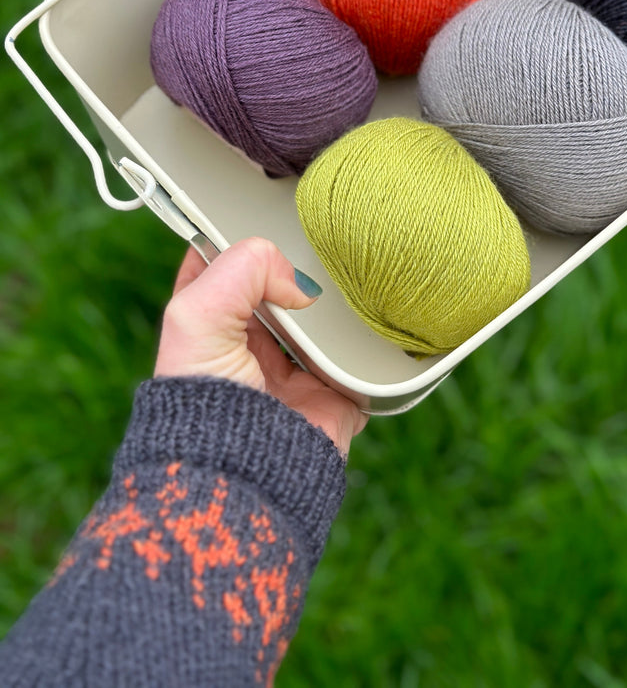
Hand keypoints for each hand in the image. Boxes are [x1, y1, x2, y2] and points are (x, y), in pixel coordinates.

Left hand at [155, 237, 366, 454]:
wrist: (245, 473)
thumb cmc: (205, 403)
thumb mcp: (197, 314)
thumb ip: (242, 269)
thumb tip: (300, 284)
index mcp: (210, 323)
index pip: (223, 263)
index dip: (239, 238)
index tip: (261, 219)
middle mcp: (251, 343)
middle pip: (281, 287)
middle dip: (296, 270)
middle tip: (313, 252)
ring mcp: (293, 368)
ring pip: (322, 318)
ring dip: (334, 305)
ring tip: (344, 286)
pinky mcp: (331, 392)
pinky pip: (358, 358)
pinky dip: (363, 343)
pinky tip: (363, 324)